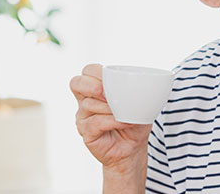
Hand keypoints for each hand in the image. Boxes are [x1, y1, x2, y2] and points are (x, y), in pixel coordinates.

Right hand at [70, 64, 152, 184]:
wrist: (134, 148)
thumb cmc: (134, 122)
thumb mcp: (138, 102)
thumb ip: (136, 89)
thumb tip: (144, 81)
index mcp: (95, 89)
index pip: (87, 71)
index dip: (96, 72)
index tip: (113, 79)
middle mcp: (84, 102)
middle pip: (76, 83)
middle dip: (91, 85)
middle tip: (107, 93)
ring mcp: (83, 118)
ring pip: (89, 105)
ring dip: (109, 107)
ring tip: (125, 113)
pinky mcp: (86, 133)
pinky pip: (95, 122)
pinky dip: (112, 121)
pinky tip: (125, 122)